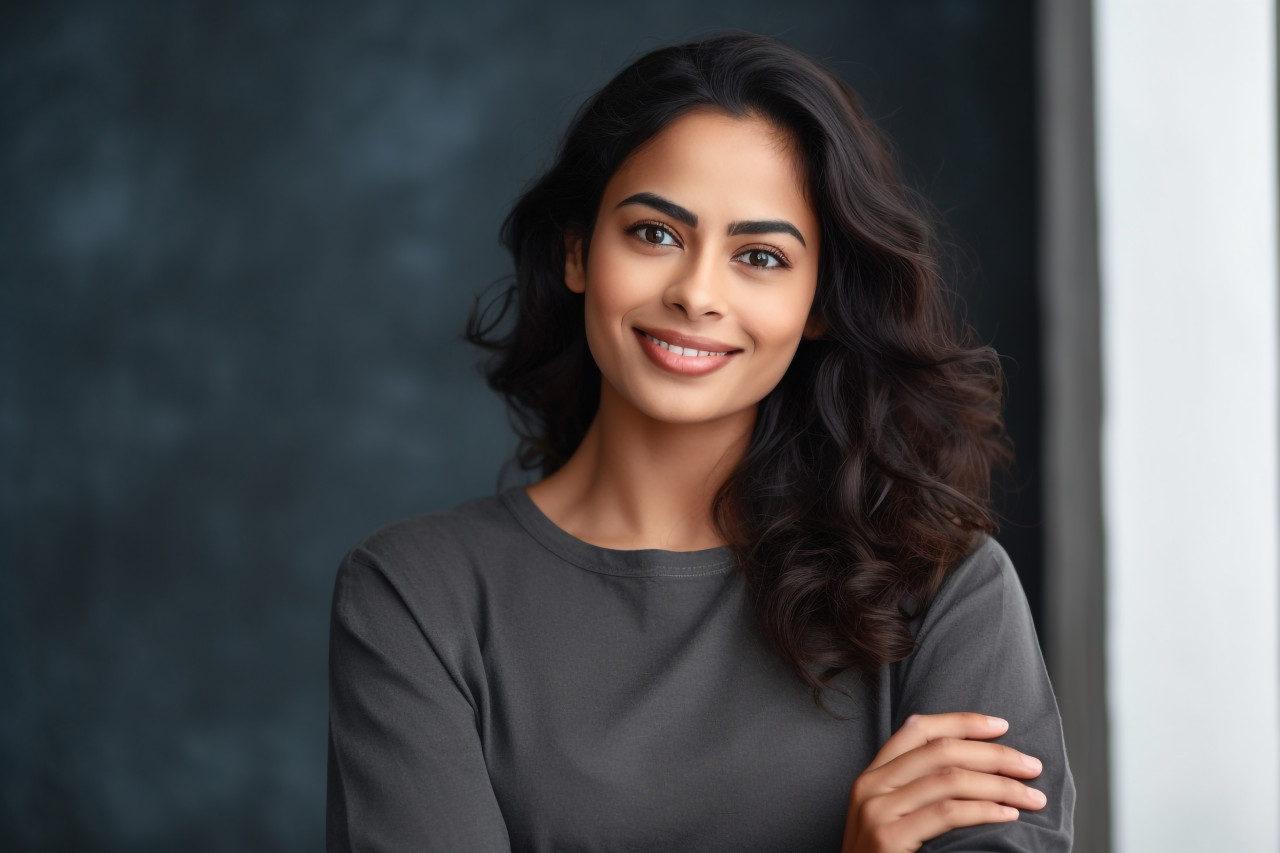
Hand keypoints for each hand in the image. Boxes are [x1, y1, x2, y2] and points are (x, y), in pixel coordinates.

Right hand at [840, 712, 1045, 852]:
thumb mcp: (889, 815)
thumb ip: (913, 788)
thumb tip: (971, 763)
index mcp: (872, 775)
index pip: (918, 730)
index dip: (962, 722)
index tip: (1001, 725)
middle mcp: (871, 786)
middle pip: (941, 752)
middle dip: (994, 754)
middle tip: (1031, 766)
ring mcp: (877, 811)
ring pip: (950, 780)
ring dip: (1000, 785)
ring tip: (1031, 796)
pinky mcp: (888, 838)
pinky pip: (947, 813)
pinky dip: (984, 810)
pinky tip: (1008, 814)